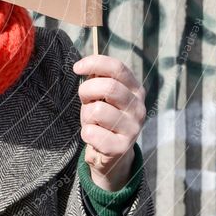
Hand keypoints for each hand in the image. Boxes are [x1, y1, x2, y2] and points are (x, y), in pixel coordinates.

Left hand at [73, 55, 145, 191]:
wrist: (112, 152)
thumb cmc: (103, 116)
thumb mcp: (102, 95)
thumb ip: (98, 79)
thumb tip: (84, 66)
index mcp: (135, 90)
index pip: (118, 68)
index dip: (94, 63)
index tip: (76, 68)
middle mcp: (138, 108)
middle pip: (108, 87)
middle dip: (87, 91)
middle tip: (85, 101)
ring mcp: (133, 128)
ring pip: (97, 111)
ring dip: (86, 115)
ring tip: (92, 121)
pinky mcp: (121, 147)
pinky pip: (91, 133)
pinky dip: (86, 133)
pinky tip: (94, 136)